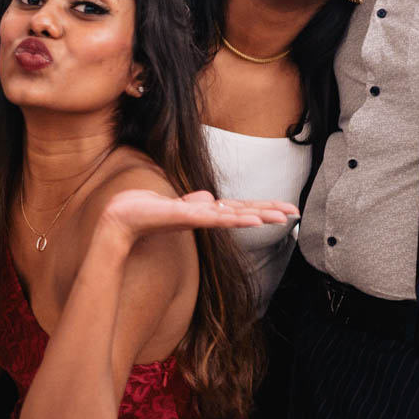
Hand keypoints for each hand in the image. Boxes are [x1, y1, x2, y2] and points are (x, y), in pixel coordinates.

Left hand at [97, 189, 295, 245]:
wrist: (122, 217)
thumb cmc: (146, 211)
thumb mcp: (177, 204)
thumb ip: (195, 202)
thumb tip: (210, 198)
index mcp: (205, 212)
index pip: (241, 208)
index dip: (263, 208)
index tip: (287, 209)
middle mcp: (205, 217)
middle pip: (244, 212)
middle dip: (270, 212)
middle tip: (296, 214)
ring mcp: (197, 218)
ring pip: (234, 216)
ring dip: (258, 217)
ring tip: (281, 218)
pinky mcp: (186, 217)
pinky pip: (215, 218)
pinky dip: (234, 219)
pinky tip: (251, 220)